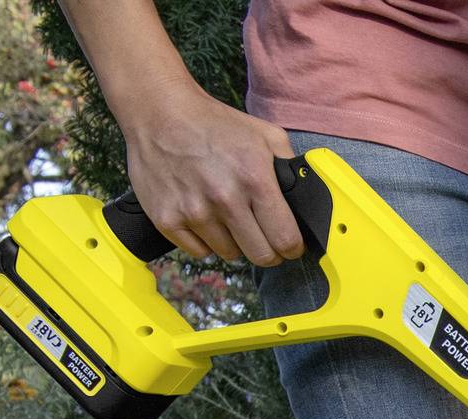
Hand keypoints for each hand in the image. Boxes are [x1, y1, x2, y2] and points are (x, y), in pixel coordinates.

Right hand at [123, 88, 301, 264]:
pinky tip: (203, 216)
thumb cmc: (213, 124)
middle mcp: (225, 199)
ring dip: (234, 242)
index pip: (286, 240)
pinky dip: (204, 241)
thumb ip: (291, 166)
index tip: (288, 244)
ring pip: (230, 255)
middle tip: (261, 235)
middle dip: (267, 249)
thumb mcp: (265, 135)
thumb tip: (308, 196)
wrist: (159, 112)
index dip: (292, 247)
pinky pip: (199, 252)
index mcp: (255, 180)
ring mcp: (194, 211)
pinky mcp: (167, 219)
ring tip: (226, 215)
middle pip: (261, 256)